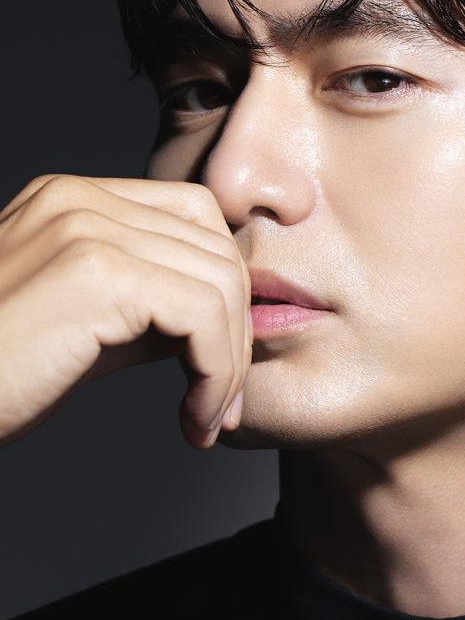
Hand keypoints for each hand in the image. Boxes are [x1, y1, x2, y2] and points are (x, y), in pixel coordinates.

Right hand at [0, 175, 250, 448]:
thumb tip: (221, 318)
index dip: (224, 288)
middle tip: (223, 401)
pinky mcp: (93, 272)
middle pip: (216, 247)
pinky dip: (216, 374)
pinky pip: (202, 315)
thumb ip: (148, 307)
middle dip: (236, 330)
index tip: (219, 362)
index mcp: (74, 200)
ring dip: (229, 362)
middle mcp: (79, 199)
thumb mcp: (83, 327)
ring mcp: (84, 227)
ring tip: (207, 417)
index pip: (196, 217)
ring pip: (219, 282)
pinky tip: (193, 420)